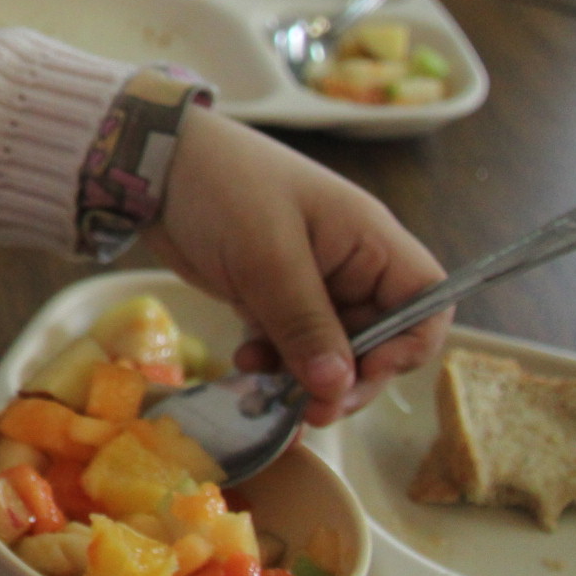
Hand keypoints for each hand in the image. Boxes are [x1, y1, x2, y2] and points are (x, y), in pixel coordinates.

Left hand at [140, 109, 449, 426]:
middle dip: (349, 378)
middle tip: (314, 411)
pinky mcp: (267, 294)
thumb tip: (338, 386)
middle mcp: (349, 265)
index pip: (425, 302)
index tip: (366, 372)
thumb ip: (305, 323)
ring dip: (305, 378)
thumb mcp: (267, 257)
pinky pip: (287, 342)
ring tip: (271, 395)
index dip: (408, 345)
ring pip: (328, 349)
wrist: (150, 164)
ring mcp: (308, 281)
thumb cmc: (223, 187)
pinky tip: (245, 364)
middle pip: (377, 339)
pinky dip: (273, 361)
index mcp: (369, 241)